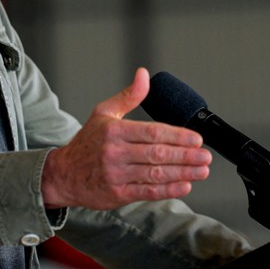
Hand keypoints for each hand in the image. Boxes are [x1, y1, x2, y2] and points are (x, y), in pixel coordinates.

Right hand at [41, 67, 212, 209]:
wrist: (64, 175)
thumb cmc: (87, 143)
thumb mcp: (104, 113)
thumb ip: (129, 96)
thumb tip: (143, 74)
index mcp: (114, 130)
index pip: (152, 132)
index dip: (178, 136)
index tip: (196, 139)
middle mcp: (115, 152)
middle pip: (157, 154)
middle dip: (186, 156)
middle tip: (205, 156)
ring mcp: (116, 174)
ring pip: (156, 174)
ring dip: (183, 173)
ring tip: (202, 171)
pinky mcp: (117, 194)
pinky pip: (148, 192)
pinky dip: (168, 190)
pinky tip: (185, 186)